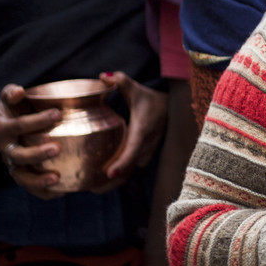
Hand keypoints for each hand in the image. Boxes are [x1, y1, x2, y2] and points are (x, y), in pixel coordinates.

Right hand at [0, 83, 63, 199]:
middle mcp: (5, 148)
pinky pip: (30, 188)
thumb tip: (19, 92)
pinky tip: (61, 192)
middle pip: (18, 155)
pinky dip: (43, 193)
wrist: (1, 125)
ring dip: (37, 179)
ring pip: (21, 176)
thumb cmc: (14, 108)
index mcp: (3, 127)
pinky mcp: (19, 174)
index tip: (58, 113)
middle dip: (36, 153)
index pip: (18, 125)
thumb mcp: (10, 97)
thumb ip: (12, 92)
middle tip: (56, 148)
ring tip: (56, 178)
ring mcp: (11, 164)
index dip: (35, 121)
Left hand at [92, 71, 167, 193]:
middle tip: (91, 190)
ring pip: (131, 171)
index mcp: (142, 130)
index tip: (108, 174)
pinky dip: (121, 174)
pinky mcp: (147, 154)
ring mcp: (148, 151)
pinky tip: (106, 179)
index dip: (122, 163)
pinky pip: (133, 168)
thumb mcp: (137, 88)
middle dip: (112, 182)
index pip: (133, 149)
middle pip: (129, 168)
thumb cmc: (152, 98)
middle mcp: (146, 144)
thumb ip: (120, 81)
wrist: (174, 106)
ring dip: (116, 181)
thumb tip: (102, 76)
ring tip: (95, 188)